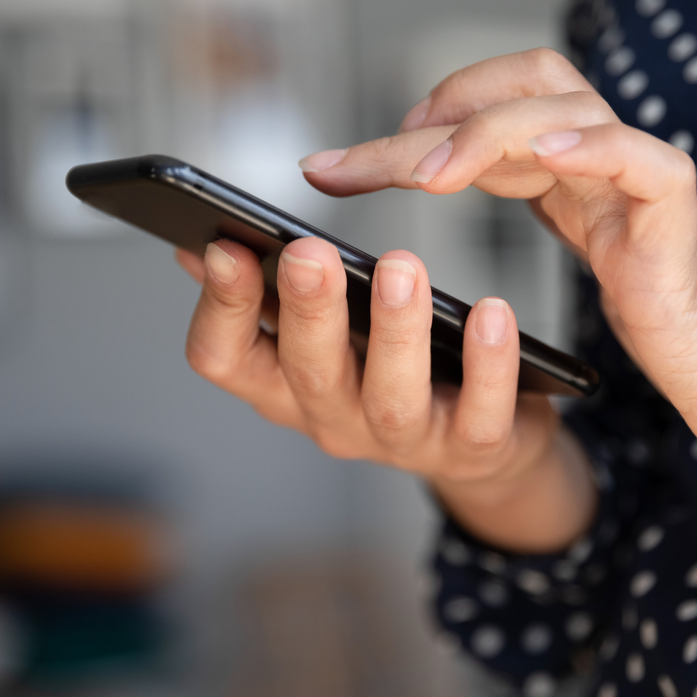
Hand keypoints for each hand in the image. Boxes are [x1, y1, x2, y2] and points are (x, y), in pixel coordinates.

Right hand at [176, 237, 594, 551]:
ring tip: (401, 269)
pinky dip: (487, 365)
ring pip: (391, 397)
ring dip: (394, 331)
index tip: (227, 247)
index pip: (225, 360)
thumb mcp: (327, 337)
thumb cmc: (394, 371)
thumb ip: (273, 296)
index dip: (220, 308)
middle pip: (306, 372)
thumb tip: (206, 247)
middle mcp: (334, 418)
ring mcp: (403, 442)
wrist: (482, 444)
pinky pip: (479, 416)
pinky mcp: (472, 449)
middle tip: (310, 252)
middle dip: (308, 310)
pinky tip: (491, 312)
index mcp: (285, 385)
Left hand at [300, 48, 696, 487]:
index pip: (491, 119)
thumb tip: (462, 225)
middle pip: (517, 98)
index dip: (416, 128)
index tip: (340, 167)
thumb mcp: (596, 274)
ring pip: (571, 110)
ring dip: (486, 130)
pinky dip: (600, 149)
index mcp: (583, 180)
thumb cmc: (683, 343)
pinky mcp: (683, 239)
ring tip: (423, 172)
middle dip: (422, 121)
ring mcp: (647, 194)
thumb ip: (553, 222)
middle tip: (341, 167)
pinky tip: (548, 154)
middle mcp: (611, 170)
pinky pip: (648, 166)